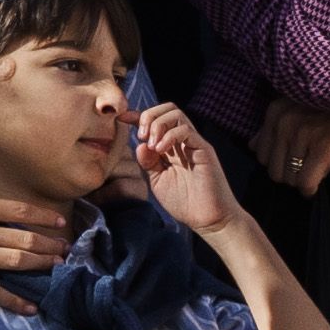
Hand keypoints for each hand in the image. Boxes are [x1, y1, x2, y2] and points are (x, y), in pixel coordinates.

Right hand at [0, 160, 69, 313]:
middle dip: (48, 245)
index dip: (42, 216)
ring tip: (57, 266)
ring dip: (39, 265)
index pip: (17, 210)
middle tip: (67, 249)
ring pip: (15, 262)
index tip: (60, 220)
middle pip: (22, 239)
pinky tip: (31, 307)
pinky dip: (13, 301)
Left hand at [134, 103, 240, 233]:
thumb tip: (140, 143)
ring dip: (158, 124)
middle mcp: (183, 141)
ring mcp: (194, 143)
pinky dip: (170, 136)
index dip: (137, 116)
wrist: (208, 220)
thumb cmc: (185, 202)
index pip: (155, 121)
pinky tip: (161, 151)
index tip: (121, 119)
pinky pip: (186, 130)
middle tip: (142, 136)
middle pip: (167, 109)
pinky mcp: (204, 150)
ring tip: (152, 145)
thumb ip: (148, 162)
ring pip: (176, 114)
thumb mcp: (158, 181)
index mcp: (171, 147)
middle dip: (149, 116)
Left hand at [252, 98, 329, 197]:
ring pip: (291, 180)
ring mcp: (303, 133)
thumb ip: (272, 126)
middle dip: (291, 175)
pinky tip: (317, 185)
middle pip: (275, 172)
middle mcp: (284, 122)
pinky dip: (311, 188)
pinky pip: (307, 181)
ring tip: (317, 168)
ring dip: (304, 180)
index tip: (296, 158)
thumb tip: (252, 146)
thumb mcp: (297, 106)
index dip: (280, 162)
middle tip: (308, 166)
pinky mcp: (324, 146)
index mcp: (275, 111)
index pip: (261, 156)